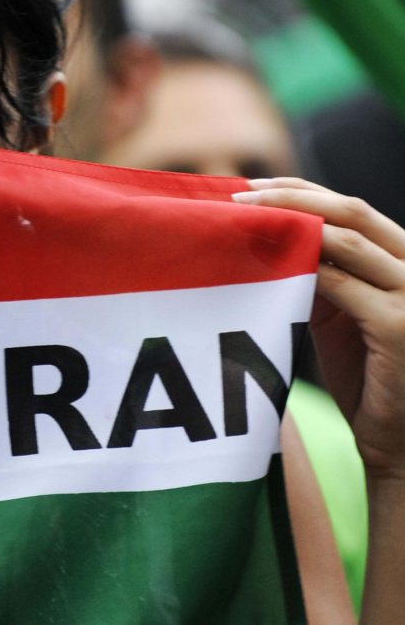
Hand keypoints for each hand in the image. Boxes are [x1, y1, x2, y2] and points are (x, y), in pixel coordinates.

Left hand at [233, 177, 404, 481]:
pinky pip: (343, 285)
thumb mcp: (344, 318)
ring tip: (244, 221)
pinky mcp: (399, 327)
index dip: (304, 191)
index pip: (354, 209)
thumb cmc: (371, 380)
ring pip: (349, 241)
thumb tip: (270, 242)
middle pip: (353, 212)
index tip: (254, 185)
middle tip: (240, 196)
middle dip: (292, 198)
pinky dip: (303, 268)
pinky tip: (266, 263)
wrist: (403, 442)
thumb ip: (323, 280)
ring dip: (290, 225)